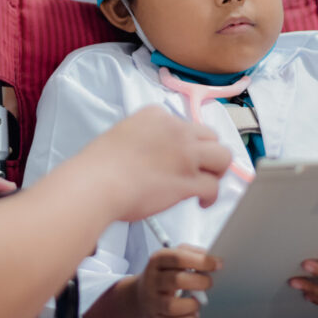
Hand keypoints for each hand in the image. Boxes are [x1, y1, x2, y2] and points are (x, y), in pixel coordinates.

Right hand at [80, 106, 231, 221]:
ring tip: (209, 181)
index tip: (182, 153)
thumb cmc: (99, 167)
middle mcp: (176, 130)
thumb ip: (144, 138)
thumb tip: (153, 154)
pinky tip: (202, 202)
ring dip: (217, 171)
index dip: (187, 141)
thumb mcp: (121, 134)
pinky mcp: (189, 181)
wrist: (95, 184)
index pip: (184, 123)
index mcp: (156, 115)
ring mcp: (186, 155)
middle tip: (202, 167)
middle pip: (210, 136)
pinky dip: (211, 197)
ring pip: (222, 157)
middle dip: (208, 152)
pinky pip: (213, 186)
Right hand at [135, 245, 219, 317]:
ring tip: (198, 300)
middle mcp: (152, 280)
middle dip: (199, 282)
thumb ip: (192, 253)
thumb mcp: (173, 256)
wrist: (142, 293)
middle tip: (208, 282)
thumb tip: (212, 259)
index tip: (217, 264)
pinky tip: (192, 313)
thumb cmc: (164, 273)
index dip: (200, 261)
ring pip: (172, 306)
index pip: (178, 258)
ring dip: (192, 304)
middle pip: (176, 280)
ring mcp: (151, 301)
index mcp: (157, 260)